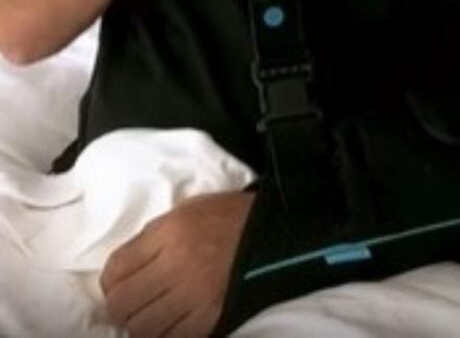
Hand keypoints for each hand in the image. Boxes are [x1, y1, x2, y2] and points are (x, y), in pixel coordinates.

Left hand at [100, 190, 254, 337]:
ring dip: (139, 326)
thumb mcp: (186, 211)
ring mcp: (193, 296)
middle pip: (121, 304)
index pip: (115, 269)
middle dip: (120, 307)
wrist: (272, 234)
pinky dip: (164, 336)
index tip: (118, 285)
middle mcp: (176, 265)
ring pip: (141, 329)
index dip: (110, 283)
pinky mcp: (210, 319)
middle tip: (132, 304)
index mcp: (169, 233)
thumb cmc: (228, 218)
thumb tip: (124, 269)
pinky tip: (169, 326)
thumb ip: (152, 238)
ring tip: (150, 317)